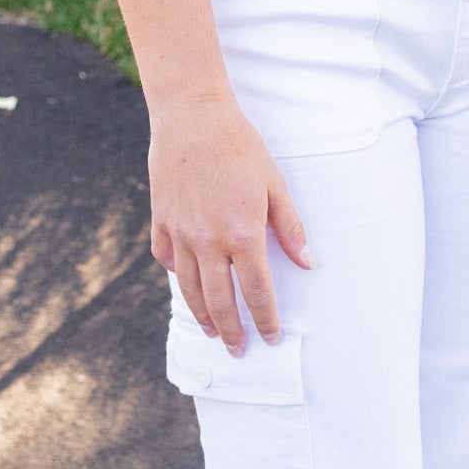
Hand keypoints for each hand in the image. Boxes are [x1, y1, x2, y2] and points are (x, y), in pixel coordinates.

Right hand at [147, 92, 313, 354]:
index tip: (271, 338)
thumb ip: (290, 228)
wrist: (193, 117)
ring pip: (189, 288)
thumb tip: (308, 263)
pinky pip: (166, 258)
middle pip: (220, 302)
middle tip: (239, 350)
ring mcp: (180, 233)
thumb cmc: (241, 147)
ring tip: (211, 331)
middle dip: (232, 332)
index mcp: (242, 236)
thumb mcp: (275, 185)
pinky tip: (185, 283)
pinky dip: (176, 275)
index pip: (257, 292)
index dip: (265, 319)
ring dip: (202, 315)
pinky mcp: (160, 220)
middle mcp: (208, 242)